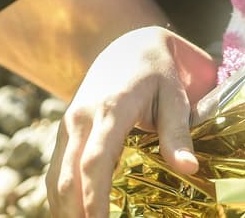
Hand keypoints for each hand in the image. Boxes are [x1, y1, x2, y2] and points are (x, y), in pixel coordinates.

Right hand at [46, 26, 217, 217]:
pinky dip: (60, 194)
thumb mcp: (174, 95)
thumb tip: (188, 168)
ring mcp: (70, 123)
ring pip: (56, 174)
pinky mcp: (67, 129)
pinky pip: (56, 168)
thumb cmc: (158, 71)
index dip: (94, 196)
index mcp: (110, 109)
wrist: (128, 43)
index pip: (95, 161)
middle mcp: (82, 117)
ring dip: (63, 208)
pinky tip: (72, 214)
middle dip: (75, 211)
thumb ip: (177, 132)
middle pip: (68, 175)